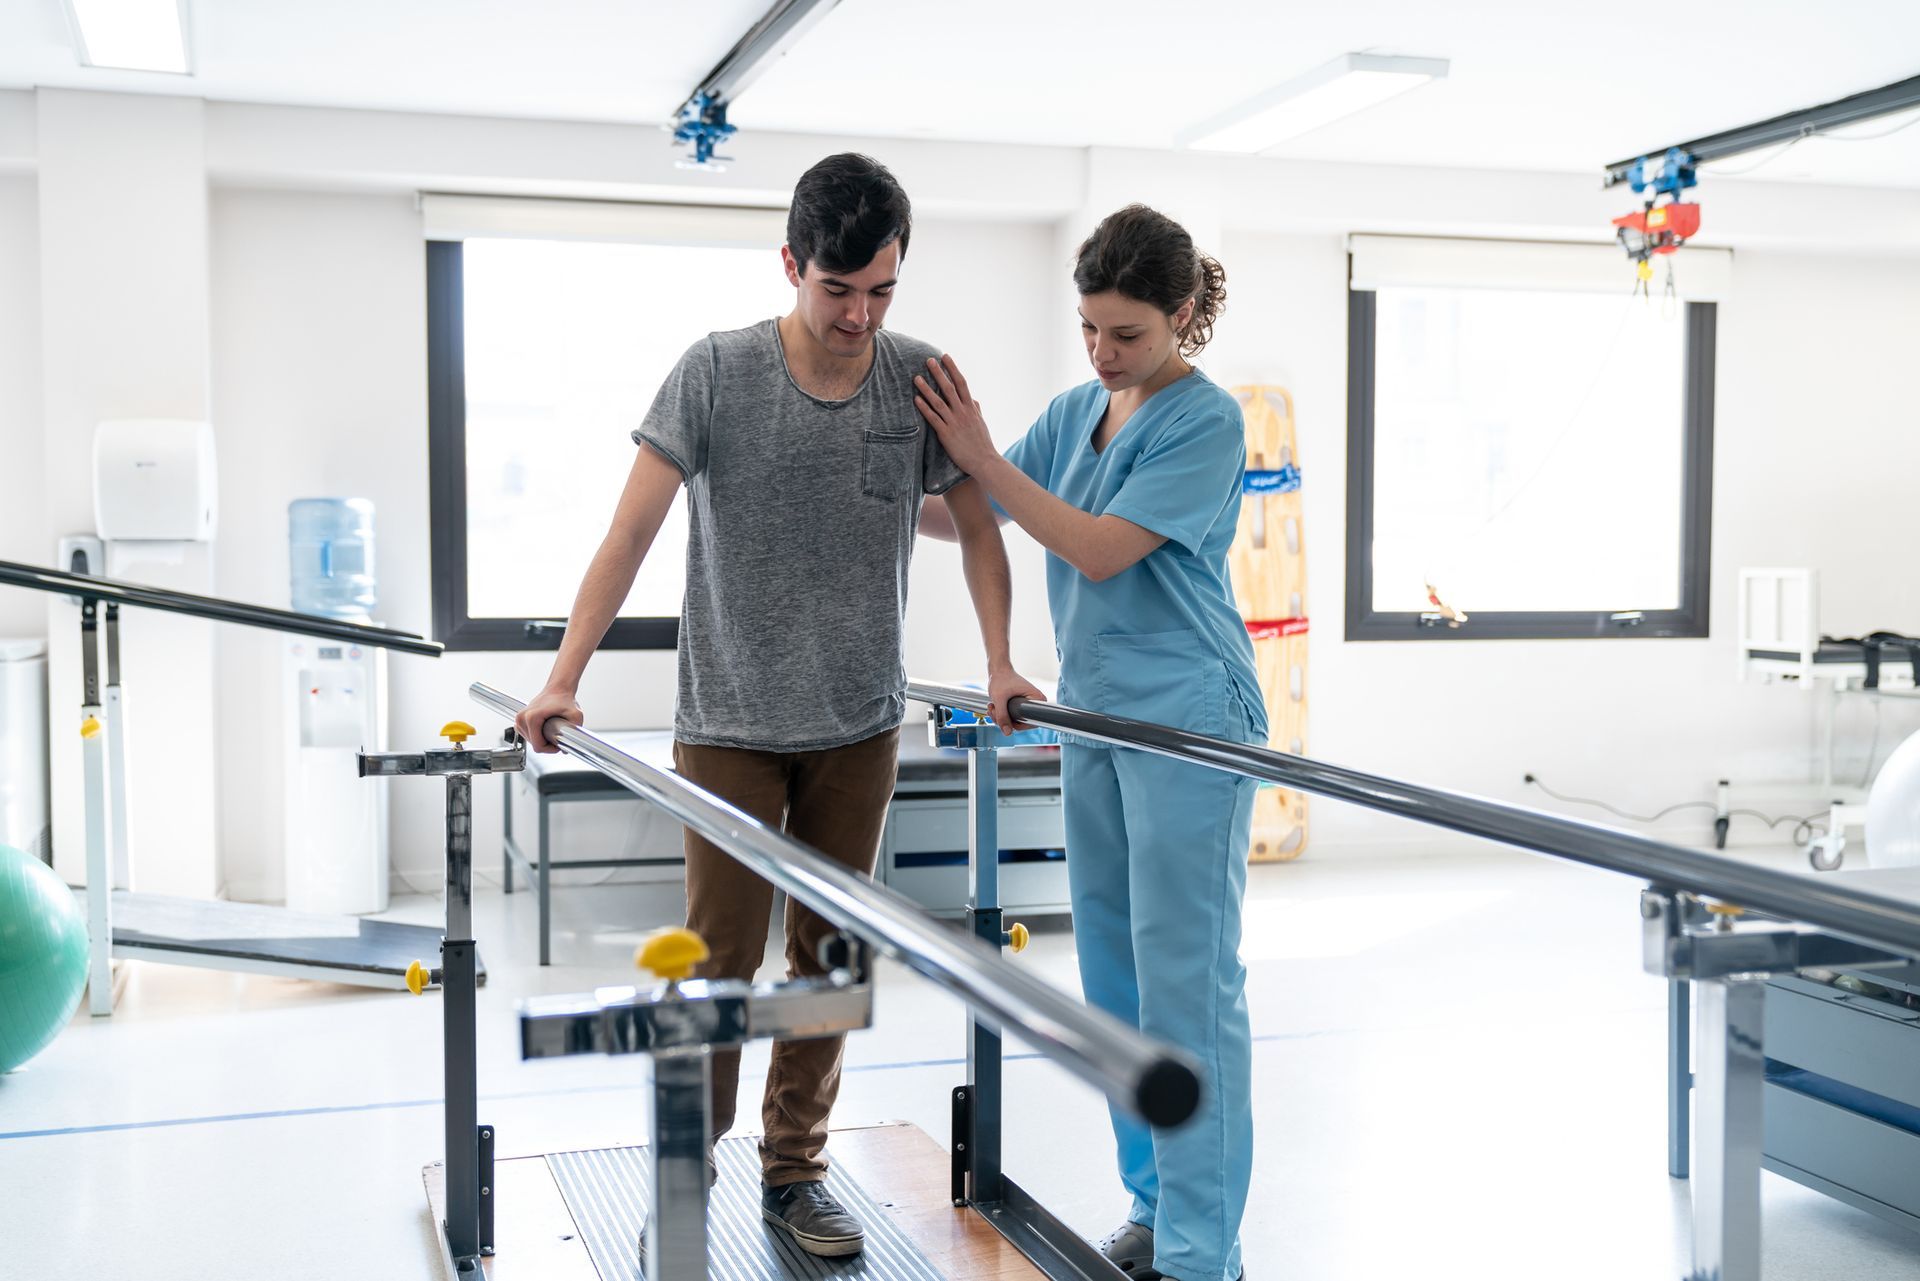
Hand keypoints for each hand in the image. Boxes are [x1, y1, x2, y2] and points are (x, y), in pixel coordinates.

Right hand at [515, 685, 582, 753]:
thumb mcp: (576, 715)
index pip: (538, 746)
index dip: (550, 749)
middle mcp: (522, 718)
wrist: (558, 688)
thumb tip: (566, 749)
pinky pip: (527, 735)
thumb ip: (575, 731)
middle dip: (546, 744)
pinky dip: (536, 736)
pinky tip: (544, 730)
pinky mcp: (520, 719)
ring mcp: (519, 718)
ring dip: (541, 740)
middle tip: (557, 735)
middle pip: (534, 744)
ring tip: (551, 731)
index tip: (559, 743)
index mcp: (532, 718)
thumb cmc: (564, 699)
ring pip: (530, 741)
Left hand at [914, 355, 996, 473]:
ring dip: (927, 389)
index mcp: (971, 408)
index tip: (946, 357)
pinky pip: (933, 419)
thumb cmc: (983, 444)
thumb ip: (976, 410)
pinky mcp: (946, 434)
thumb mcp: (981, 423)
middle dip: (939, 373)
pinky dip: (924, 408)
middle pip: (949, 388)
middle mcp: (963, 412)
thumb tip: (973, 400)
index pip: (962, 383)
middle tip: (929, 360)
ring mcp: (954, 423)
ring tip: (916, 378)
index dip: (953, 369)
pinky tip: (916, 399)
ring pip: (938, 401)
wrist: (985, 461)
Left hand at [986, 666, 1046, 733]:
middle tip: (994, 710)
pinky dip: (1000, 714)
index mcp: (1037, 699)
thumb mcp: (999, 698)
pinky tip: (993, 706)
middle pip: (1022, 723)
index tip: (1006, 717)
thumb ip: (1002, 716)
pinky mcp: (1018, 706)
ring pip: (1013, 721)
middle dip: (1004, 719)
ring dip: (999, 717)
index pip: (1033, 722)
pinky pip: (1010, 717)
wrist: (997, 670)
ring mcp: (1026, 705)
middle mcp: (1034, 703)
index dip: (1018, 725)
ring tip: (992, 706)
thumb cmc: (1001, 678)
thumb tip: (1007, 733)